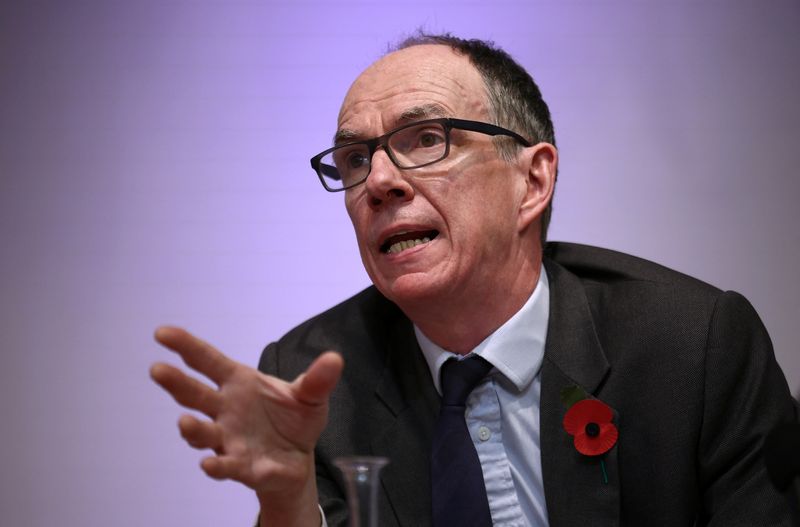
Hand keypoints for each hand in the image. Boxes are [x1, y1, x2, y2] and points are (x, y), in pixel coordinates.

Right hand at [150, 326, 342, 521]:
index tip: (162, 332)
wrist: (298, 457)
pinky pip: (227, 466)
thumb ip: (317, 379)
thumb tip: (335, 359)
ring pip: (204, 433)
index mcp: (239, 383)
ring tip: (185, 423)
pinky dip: (219, 467)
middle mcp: (226, 410)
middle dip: (176, 383)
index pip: (208, 361)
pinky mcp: (242, 466)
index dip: (186, 345)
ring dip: (194, 430)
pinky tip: (210, 466)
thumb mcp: (310, 396)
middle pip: (196, 395)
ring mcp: (229, 439)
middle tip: (158, 369)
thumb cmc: (293, 419)